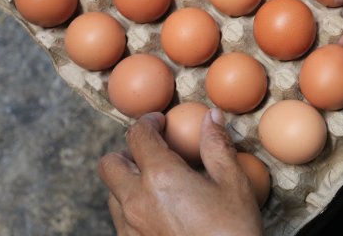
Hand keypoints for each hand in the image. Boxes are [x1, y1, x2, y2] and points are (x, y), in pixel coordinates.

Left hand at [98, 111, 262, 235]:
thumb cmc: (232, 231)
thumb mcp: (233, 183)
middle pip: (109, 164)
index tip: (161, 122)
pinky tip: (161, 211)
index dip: (149, 122)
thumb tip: (211, 118)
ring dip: (129, 181)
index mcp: (161, 177)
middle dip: (128, 152)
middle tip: (154, 151)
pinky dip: (133, 208)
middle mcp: (136, 201)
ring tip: (160, 183)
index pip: (138, 136)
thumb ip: (217, 146)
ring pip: (112, 194)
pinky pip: (121, 220)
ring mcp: (130, 229)